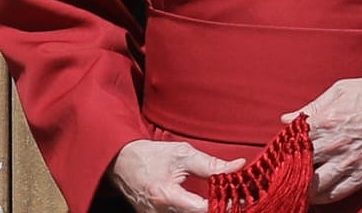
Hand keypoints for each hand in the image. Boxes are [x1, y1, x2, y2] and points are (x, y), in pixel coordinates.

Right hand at [107, 138, 244, 212]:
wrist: (121, 162)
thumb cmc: (151, 156)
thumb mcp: (183, 154)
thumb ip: (211, 164)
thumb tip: (238, 167)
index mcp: (166, 195)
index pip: (202, 209)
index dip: (223, 205)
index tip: (240, 197)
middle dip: (219, 209)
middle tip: (238, 199)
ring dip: (208, 210)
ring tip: (225, 201)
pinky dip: (196, 211)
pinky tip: (208, 205)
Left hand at [287, 76, 361, 202]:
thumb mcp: (342, 89)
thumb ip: (312, 106)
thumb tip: (286, 119)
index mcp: (326, 120)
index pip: (290, 141)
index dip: (281, 146)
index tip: (279, 149)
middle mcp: (335, 144)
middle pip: (297, 165)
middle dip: (286, 168)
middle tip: (281, 169)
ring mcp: (349, 162)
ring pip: (313, 185)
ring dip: (301, 186)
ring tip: (295, 183)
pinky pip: (335, 194)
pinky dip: (321, 196)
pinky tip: (315, 192)